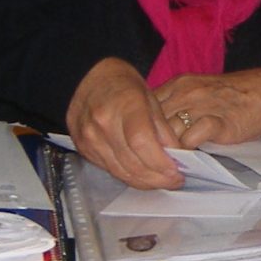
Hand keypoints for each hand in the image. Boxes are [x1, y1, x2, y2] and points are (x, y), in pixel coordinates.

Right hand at [66, 57, 184, 189]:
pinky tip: (143, 174)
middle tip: (175, 181)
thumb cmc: (123, 84)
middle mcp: (102, 123)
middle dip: (157, 178)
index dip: (160, 162)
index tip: (176, 172)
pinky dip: (129, 175)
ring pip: (121, 172)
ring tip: (162, 180)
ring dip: (145, 182)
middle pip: (131, 163)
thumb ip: (163, 129)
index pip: (141, 142)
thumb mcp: (150, 98)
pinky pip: (110, 169)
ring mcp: (89, 138)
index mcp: (124, 105)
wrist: (88, 78)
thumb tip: (176, 157)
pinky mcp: (83, 148)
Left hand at [151, 63, 260, 150]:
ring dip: (166, 151)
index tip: (140, 144)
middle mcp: (185, 93)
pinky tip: (189, 159)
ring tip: (167, 164)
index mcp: (177, 85)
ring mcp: (200, 106)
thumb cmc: (233, 96)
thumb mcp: (197, 91)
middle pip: (151, 123)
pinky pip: (191, 139)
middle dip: (149, 144)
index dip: (140, 128)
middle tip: (150, 161)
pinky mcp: (217, 122)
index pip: (143, 108)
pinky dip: (187, 152)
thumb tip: (151, 128)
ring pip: (168, 133)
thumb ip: (175, 104)